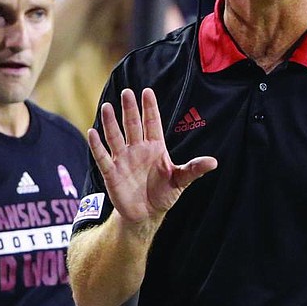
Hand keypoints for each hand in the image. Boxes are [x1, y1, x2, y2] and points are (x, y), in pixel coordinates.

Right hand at [88, 87, 216, 228]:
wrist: (146, 214)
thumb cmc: (164, 193)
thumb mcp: (180, 180)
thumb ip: (194, 169)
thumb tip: (214, 162)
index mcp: (155, 147)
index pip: (152, 123)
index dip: (150, 108)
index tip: (147, 91)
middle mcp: (138, 149)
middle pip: (132, 125)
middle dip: (130, 109)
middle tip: (127, 92)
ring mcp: (123, 159)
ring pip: (115, 137)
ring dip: (110, 123)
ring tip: (107, 107)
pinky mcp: (112, 173)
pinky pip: (103, 157)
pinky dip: (97, 146)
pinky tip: (93, 133)